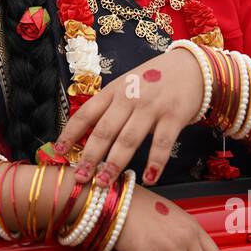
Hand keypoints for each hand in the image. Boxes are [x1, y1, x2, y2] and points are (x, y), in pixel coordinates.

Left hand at [56, 48, 201, 188]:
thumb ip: (109, 108)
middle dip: (89, 156)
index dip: (70, 133)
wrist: (191, 66)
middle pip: (104, 130)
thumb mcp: (126, 87)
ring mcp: (152, 106)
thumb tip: (84, 138)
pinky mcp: (174, 115)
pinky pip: (162, 143)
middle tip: (79, 178)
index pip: (86, 113)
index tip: (58, 152)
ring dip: (115, 164)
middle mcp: (129, 98)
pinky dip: (155, 163)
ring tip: (104, 183)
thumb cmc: (153, 81)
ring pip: (129, 139)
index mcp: (113, 91)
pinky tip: (148, 179)